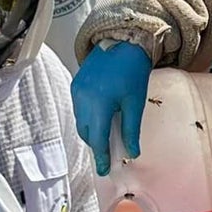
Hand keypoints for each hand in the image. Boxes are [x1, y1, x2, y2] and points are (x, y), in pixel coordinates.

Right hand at [72, 42, 152, 177]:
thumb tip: (132, 153)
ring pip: (81, 122)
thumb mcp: (135, 102)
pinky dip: (88, 118)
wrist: (122, 41)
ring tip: (106, 135)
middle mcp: (83, 99)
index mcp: (100, 103)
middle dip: (96, 145)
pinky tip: (100, 118)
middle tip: (108, 155)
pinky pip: (79, 110)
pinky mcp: (75, 85)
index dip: (101, 156)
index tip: (104, 170)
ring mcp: (77, 91)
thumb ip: (131, 129)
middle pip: (87, 133)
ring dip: (92, 132)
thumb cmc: (132, 71)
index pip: (98, 138)